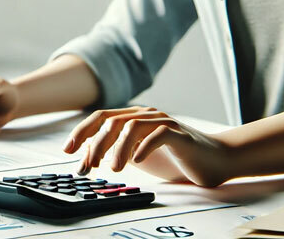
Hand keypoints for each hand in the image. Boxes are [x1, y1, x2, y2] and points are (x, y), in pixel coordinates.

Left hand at [62, 106, 231, 187]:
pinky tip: (137, 161)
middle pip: (112, 121)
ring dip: (118, 148)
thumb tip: (87, 159)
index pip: (101, 118)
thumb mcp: (139, 157)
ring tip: (114, 169)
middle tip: (89, 166)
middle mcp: (146, 115)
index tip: (68, 150)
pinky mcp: (179, 134)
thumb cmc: (176, 158)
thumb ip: (116, 154)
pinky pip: (158, 134)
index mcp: (134, 118)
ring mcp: (163, 121)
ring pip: (132, 126)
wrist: (215, 160)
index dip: (82, 132)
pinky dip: (144, 146)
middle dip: (96, 143)